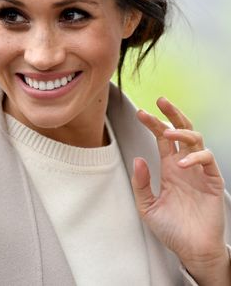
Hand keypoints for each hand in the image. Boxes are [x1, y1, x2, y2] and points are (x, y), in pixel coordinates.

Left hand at [131, 97, 229, 284]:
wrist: (191, 251)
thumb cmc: (171, 229)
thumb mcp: (147, 207)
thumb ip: (141, 184)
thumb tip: (138, 159)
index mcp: (169, 167)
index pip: (161, 138)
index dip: (152, 123)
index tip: (140, 112)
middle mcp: (184, 164)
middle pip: (180, 130)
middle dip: (172, 113)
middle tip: (161, 100)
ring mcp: (198, 170)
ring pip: (195, 139)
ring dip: (181, 132)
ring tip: (166, 132)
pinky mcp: (212, 180)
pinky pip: (207, 159)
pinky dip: (195, 156)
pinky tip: (182, 161)